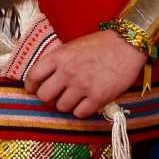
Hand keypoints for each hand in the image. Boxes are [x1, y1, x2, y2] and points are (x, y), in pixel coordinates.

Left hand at [23, 30, 146, 118]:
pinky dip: (81, 111)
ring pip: (61, 107)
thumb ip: (57, 61)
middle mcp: (68, 72)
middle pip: (44, 96)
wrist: (127, 44)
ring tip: (74, 98)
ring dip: (66, 105)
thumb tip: (44, 78)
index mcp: (59, 57)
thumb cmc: (100, 44)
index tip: (34, 89)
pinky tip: (85, 103)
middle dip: (48, 98)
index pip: (33, 76)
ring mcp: (82, 86)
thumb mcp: (72, 46)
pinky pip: (79, 114)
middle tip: (55, 96)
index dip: (31, 86)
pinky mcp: (98, 97)